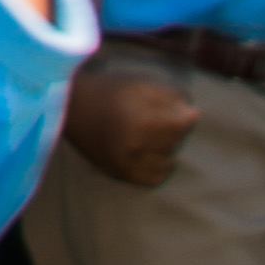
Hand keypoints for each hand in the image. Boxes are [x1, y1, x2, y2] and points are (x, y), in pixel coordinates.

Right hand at [62, 56, 199, 190]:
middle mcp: (134, 145)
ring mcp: (126, 163)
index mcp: (139, 119)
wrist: (70, 109)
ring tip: (152, 135)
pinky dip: (158, 168)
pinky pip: (153, 179)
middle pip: (176, 141)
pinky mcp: (119, 174)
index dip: (186, 115)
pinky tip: (150, 154)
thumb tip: (194, 115)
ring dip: (166, 148)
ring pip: (168, 161)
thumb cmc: (108, 91)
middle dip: (174, 129)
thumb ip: (169, 97)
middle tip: (160, 118)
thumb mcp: (140, 85)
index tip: (181, 109)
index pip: (183, 125)